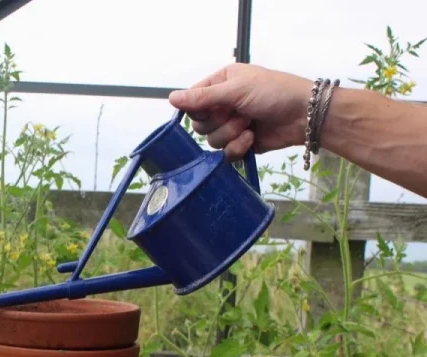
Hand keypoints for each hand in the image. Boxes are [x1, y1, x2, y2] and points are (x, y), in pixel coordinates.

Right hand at [168, 64, 312, 159]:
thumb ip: (202, 97)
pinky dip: (238, 147)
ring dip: (231, 134)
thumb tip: (170, 98)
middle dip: (218, 122)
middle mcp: (222, 105)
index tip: (211, 108)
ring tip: (250, 125)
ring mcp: (231, 125)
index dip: (197, 109)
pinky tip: (252, 138)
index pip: (192, 101)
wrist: (305, 115)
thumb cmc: (274, 92)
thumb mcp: (236, 89)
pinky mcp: (240, 144)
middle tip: (238, 114)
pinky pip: (225, 153)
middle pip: (199, 124)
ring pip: (211, 140)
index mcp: (220, 84)